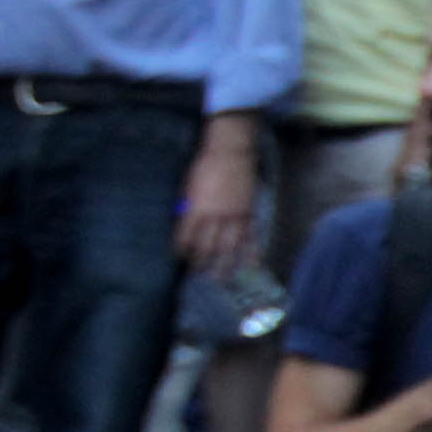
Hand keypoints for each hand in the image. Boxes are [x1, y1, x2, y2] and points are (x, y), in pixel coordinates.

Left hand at [176, 122, 258, 273]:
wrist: (230, 153)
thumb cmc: (205, 166)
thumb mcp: (189, 186)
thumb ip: (188, 207)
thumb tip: (185, 223)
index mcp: (196, 209)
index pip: (186, 237)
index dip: (182, 249)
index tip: (180, 257)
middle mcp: (215, 216)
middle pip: (207, 246)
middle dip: (202, 262)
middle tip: (198, 273)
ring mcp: (234, 216)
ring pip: (229, 246)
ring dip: (225, 265)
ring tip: (221, 279)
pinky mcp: (249, 213)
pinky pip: (251, 237)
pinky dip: (251, 253)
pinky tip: (251, 265)